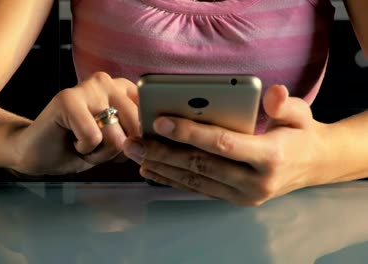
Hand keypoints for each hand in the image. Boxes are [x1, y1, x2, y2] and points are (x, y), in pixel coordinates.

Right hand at [12, 72, 139, 174]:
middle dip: (117, 150)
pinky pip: (92, 137)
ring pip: (116, 136)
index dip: (139, 140)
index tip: (119, 143)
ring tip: (83, 143)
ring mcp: (87, 87)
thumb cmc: (79, 146)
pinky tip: (71, 141)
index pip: (151, 115)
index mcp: (123, 89)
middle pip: (136, 129)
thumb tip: (151, 140)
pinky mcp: (67, 98)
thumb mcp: (117, 142)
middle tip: (96, 145)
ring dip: (99, 152)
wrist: (38, 152)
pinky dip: (83, 150)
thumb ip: (137, 136)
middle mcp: (108, 82)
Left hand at [124, 85, 330, 205]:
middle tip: (135, 140)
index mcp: (270, 157)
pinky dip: (172, 180)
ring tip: (135, 153)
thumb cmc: (302, 134)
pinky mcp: (234, 199)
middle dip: (164, 153)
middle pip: (201, 165)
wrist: (315, 166)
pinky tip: (152, 170)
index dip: (190, 133)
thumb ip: (286, 103)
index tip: (160, 122)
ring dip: (161, 168)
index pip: (222, 144)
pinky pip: (197, 189)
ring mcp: (243, 195)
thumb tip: (271, 94)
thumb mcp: (301, 114)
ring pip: (194, 181)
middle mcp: (254, 182)